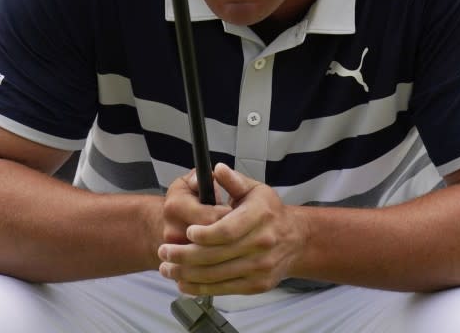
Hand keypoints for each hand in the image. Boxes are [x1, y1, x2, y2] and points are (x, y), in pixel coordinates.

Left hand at [158, 163, 308, 295]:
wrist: (295, 240)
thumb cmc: (269, 211)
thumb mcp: (255, 189)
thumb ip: (233, 181)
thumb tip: (217, 169)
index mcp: (261, 216)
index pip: (228, 230)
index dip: (204, 234)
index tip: (187, 232)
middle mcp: (262, 243)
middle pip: (217, 255)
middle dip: (186, 255)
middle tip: (164, 252)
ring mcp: (260, 267)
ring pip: (217, 275)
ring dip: (187, 273)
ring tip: (167, 268)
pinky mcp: (257, 284)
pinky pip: (224, 289)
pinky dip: (201, 288)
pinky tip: (183, 282)